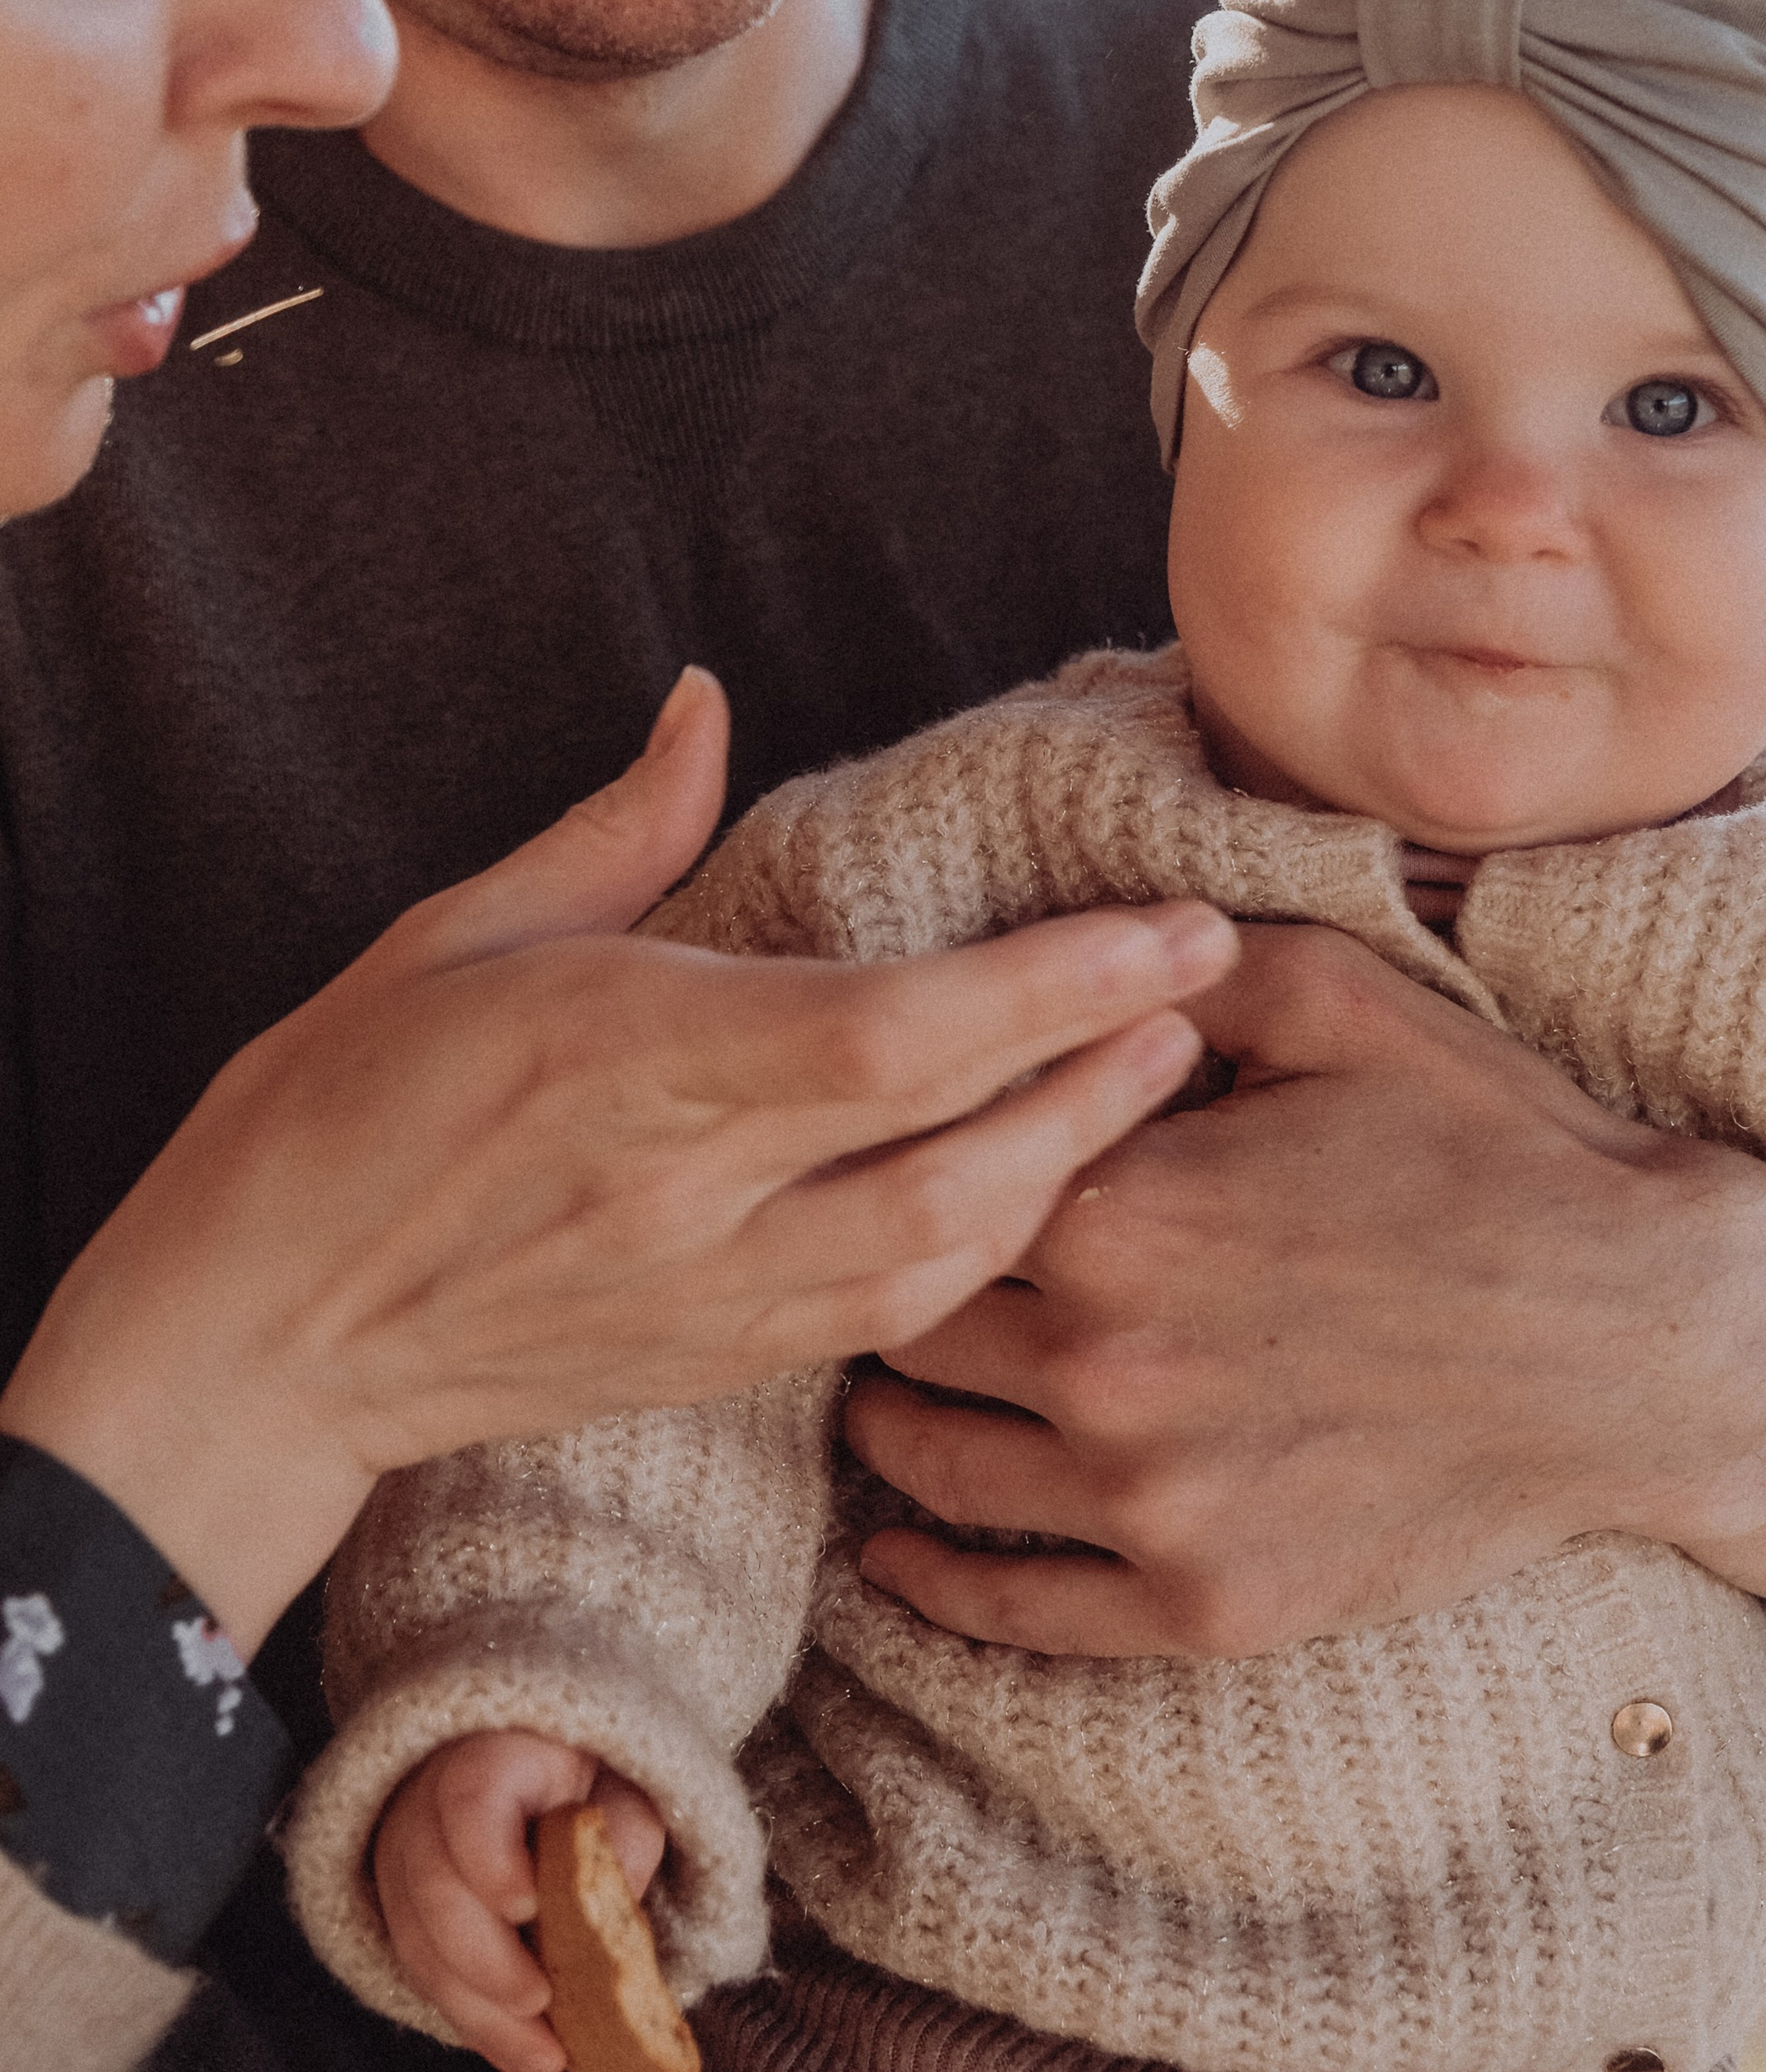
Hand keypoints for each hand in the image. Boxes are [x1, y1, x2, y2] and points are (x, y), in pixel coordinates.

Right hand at [0, 669, 1233, 1652]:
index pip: (891, 1035)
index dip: (1052, 988)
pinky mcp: (713, 1367)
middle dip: (1106, 1068)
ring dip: (1071, 1167)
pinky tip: (1047, 1188)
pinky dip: (988, 1249)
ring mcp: (708, 1300)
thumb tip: (707, 704)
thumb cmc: (330, 1112)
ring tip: (1162, 1075)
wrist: (247, 1343)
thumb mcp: (450, 934)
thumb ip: (615, 831)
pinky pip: (888, 1316)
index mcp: (625, 1063)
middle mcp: (687, 1197)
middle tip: (1212, 984)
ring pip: (948, 1253)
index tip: (1168, 926)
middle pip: (956, 1146)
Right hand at [373, 1732, 665, 2071]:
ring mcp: (402, 1861)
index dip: (490, 1860)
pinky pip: (426, 1976)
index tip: (529, 1905)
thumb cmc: (588, 1780)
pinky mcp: (402, 1914)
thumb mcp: (624, 1786)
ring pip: (420, 1946)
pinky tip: (522, 2053)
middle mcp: (425, 1805)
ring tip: (544, 2060)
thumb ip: (625, 1834)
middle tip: (541, 2004)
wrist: (537, 1775)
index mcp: (487, 1754)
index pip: (469, 1800)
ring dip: (480, 2013)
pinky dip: (475, 2020)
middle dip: (486, 1961)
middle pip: (432, 1888)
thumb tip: (617, 1903)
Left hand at [847, 921, 1765, 1656]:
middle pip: (907, 1327)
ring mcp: (1153, 1503)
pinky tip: (905, 1553)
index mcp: (1115, 1209)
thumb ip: (1172, 969)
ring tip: (884, 1398)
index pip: (931, 1185)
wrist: (1649, 1343)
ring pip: (932, 1467)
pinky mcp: (1210, 1606)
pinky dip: (937, 1581)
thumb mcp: (1339, 1001)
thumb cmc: (1497, 1150)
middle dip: (892, 1292)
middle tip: (885, 1276)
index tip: (904, 1161)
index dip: (913, 1168)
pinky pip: (1014, 1611)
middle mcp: (1105, 1365)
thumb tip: (1058, 947)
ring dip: (892, 1427)